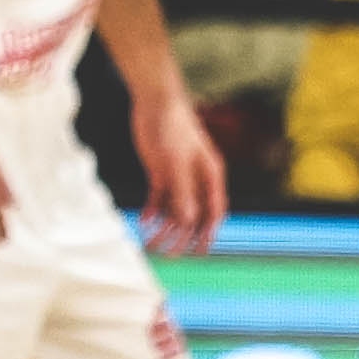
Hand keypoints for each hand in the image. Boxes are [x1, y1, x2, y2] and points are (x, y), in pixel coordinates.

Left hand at [136, 85, 227, 257]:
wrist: (155, 102)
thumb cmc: (172, 127)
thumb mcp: (176, 161)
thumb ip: (182, 191)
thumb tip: (188, 222)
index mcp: (211, 176)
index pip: (214, 213)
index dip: (208, 234)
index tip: (199, 254)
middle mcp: (198, 180)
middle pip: (193, 215)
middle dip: (181, 237)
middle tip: (166, 255)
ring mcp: (179, 177)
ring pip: (175, 209)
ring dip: (164, 227)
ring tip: (148, 243)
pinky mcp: (161, 172)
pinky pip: (159, 198)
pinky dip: (152, 211)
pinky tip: (143, 222)